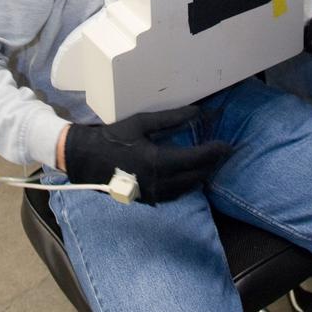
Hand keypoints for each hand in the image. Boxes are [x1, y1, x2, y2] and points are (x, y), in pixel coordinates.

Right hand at [64, 106, 231, 203]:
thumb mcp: (141, 123)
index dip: (214, 152)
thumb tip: (198, 111)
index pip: (195, 159)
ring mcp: (152, 194)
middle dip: (212, 164)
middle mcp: (158, 182)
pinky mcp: (147, 199)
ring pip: (187, 188)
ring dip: (202, 175)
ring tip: (212, 162)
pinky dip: (187, 184)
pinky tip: (191, 174)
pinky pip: (175, 194)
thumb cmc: (113, 138)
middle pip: (196, 176)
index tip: (226, 145)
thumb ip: (172, 119)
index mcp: (157, 161)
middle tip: (224, 152)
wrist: (85, 160)